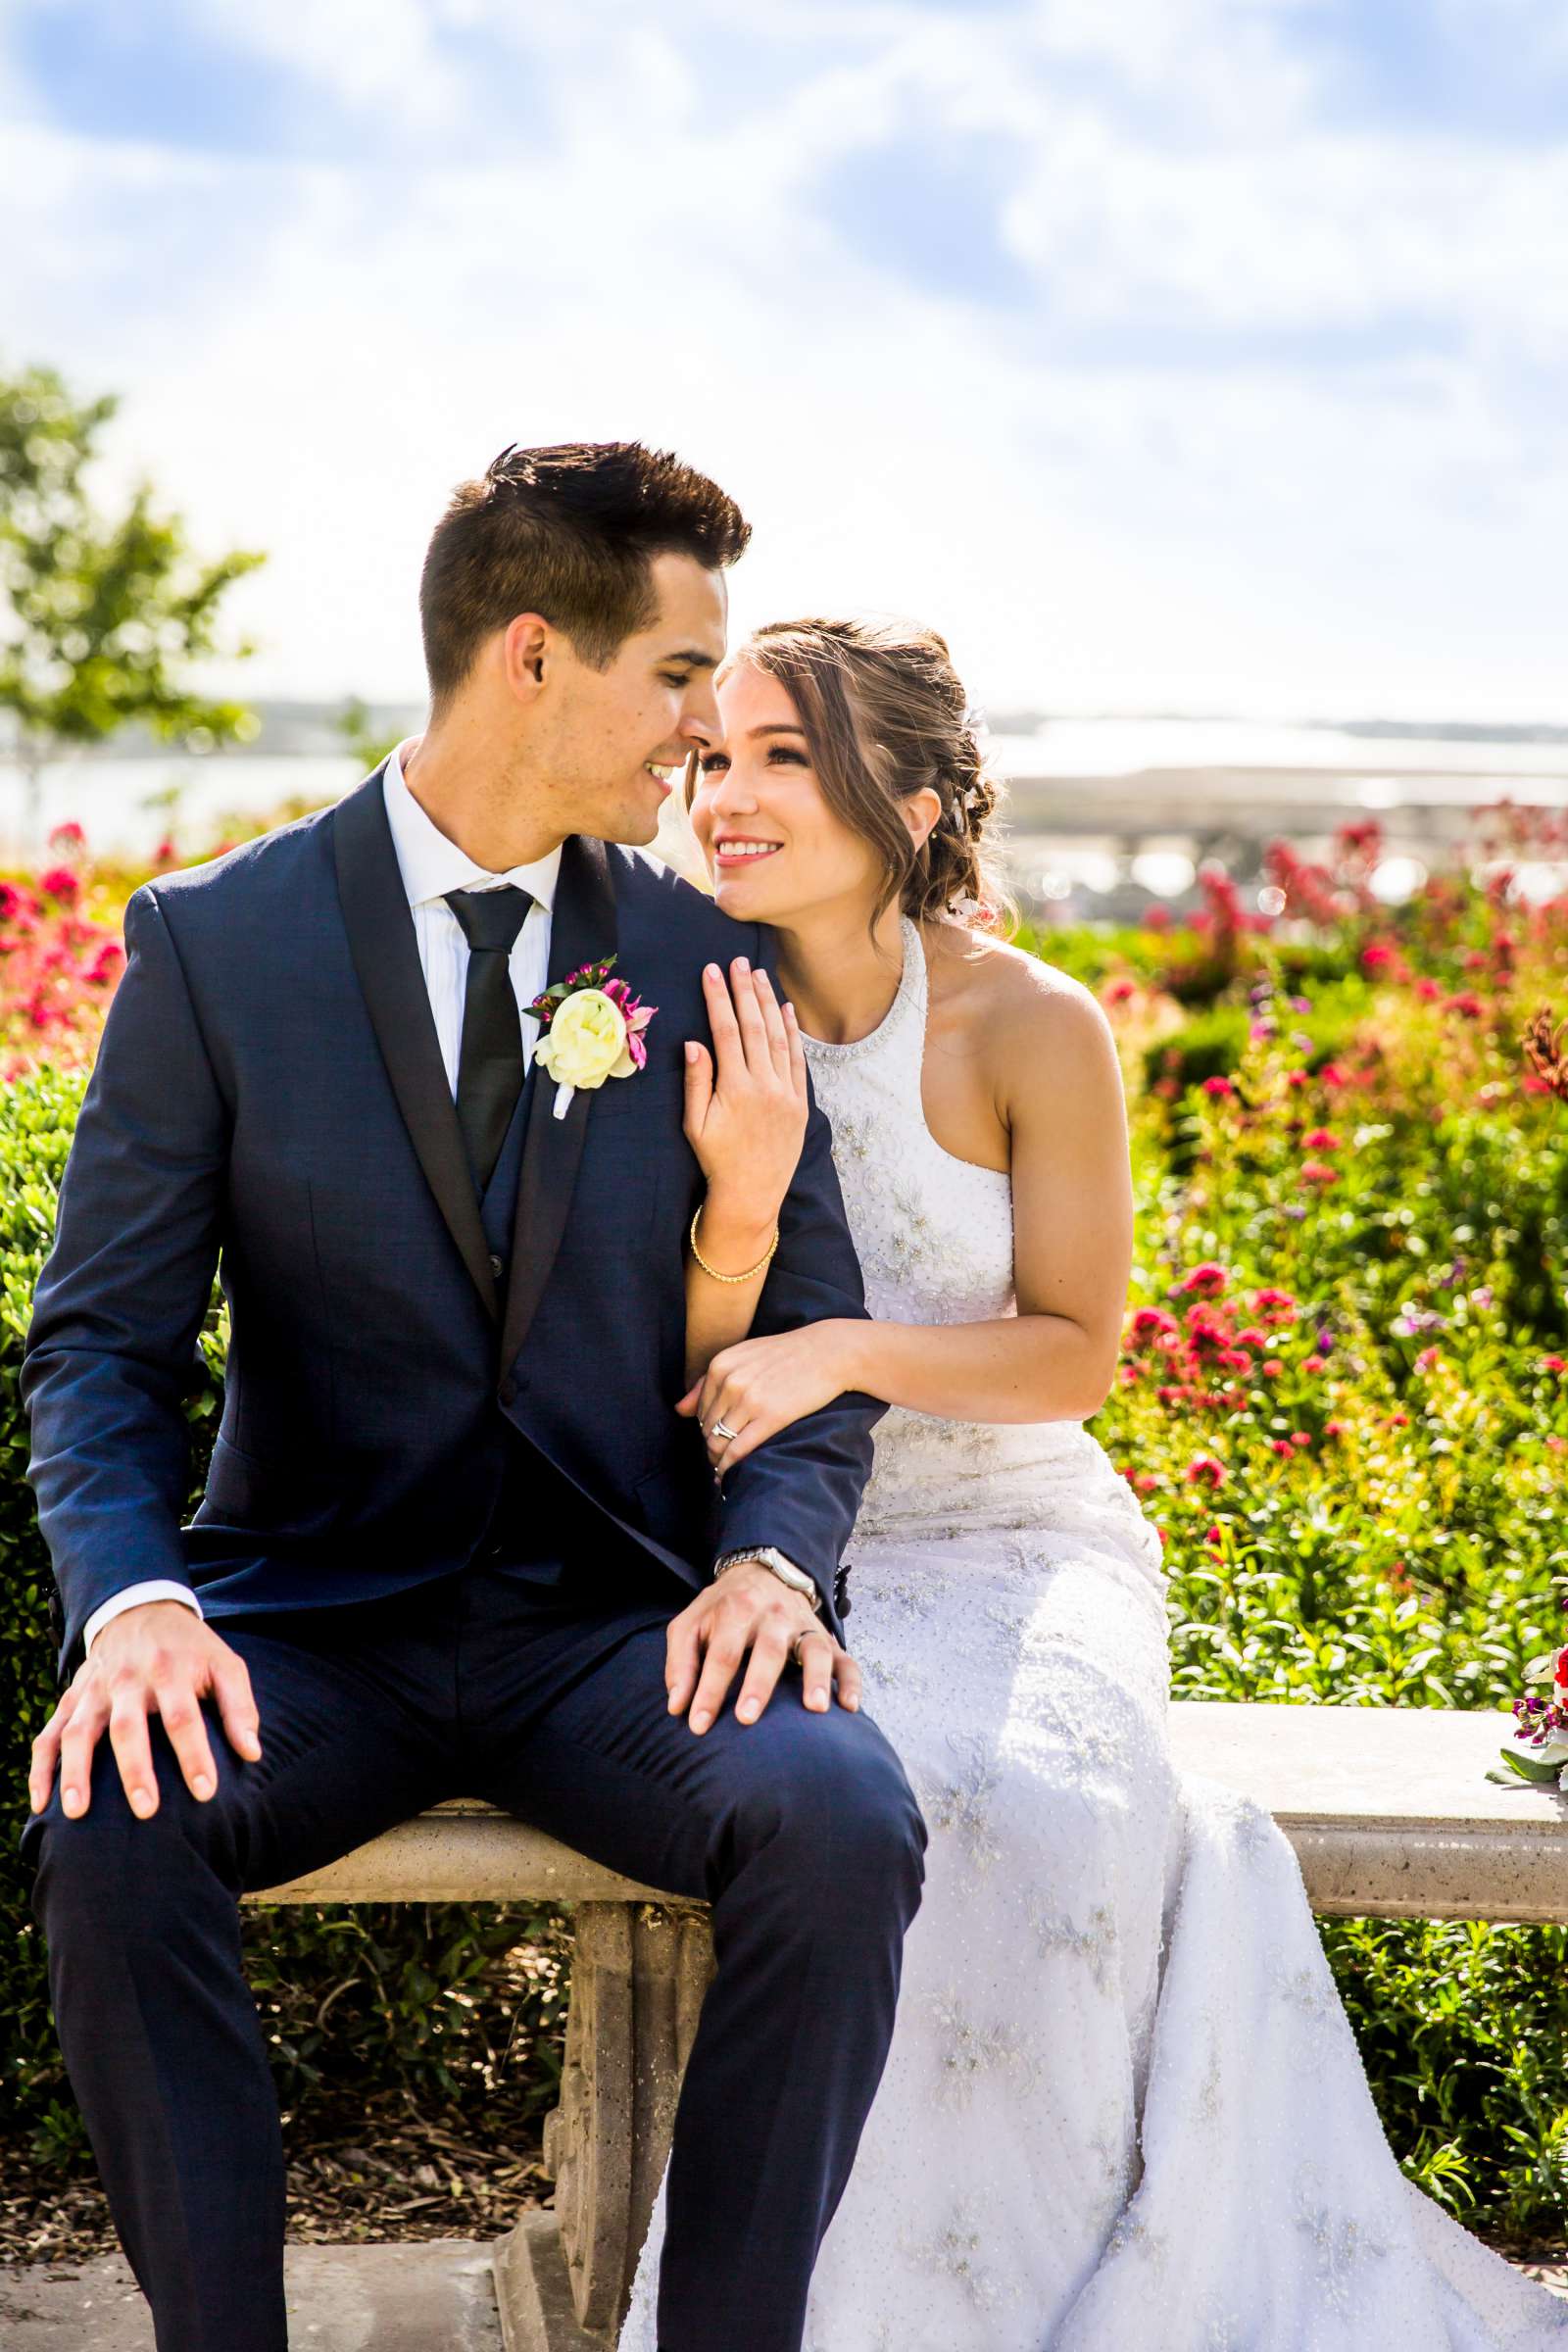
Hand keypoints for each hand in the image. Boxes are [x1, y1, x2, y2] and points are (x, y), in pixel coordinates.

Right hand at [28, 1601, 261, 1822]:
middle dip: (135, 1769)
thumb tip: (252, 1753)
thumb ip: (240, 1707)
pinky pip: (48, 1734)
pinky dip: (40, 1768)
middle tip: (146, 1810)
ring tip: (78, 1812)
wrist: (140, 1609)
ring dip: (75, 1772)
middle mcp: (128, 1680)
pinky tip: (41, 1803)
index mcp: (170, 1671)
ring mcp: (94, 1690)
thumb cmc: (190, 1649)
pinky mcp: (70, 1699)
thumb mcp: (224, 1664)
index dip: (195, 1755)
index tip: (205, 1792)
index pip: (182, 1717)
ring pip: (79, 1732)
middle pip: (128, 1727)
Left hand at [665, 1562, 861, 1733]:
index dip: (709, 1690)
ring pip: (815, 1649)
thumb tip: (677, 1706)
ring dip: (817, 1677)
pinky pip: (845, 1658)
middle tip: (747, 1718)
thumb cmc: (722, 1608)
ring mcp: (803, 1625)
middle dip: (758, 1684)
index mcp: (737, 1610)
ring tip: (816, 1709)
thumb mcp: (691, 1623)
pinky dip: (851, 1681)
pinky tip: (849, 1707)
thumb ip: (681, 1663)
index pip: (722, 1654)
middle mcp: (773, 1616)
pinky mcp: (825, 1637)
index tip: (698, 1725)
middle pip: (768, 1650)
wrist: (763, 1570)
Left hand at [678, 1322, 857, 1474]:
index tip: (716, 1437)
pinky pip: (738, 1451)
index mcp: (721, 1365)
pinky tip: (726, 1475)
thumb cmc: (786, 1355)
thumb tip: (679, 1410)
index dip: (706, 1427)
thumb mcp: (743, 1357)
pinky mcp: (771, 1418)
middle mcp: (731, 1382)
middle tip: (720, 1456)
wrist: (827, 1353)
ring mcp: (750, 1401)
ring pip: (718, 1442)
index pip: (700, 1409)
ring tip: (722, 1467)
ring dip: (717, 1459)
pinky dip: (728, 1467)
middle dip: (711, 1444)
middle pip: (707, 1427)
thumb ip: (707, 1382)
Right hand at [683, 957, 807, 1231]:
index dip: (719, 998)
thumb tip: (693, 1042)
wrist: (752, 1194)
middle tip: (738, 962)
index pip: (727, 1031)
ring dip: (769, 1003)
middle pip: (755, 1026)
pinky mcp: (799, 1102)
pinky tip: (786, 1010)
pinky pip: (798, 1060)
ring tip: (759, 976)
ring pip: (779, 1038)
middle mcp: (764, 1085)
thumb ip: (696, 1081)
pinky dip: (793, 1033)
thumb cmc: (717, 1159)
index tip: (712, 971)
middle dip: (745, 990)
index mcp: (735, 1088)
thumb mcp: (695, 1124)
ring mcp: (786, 1093)